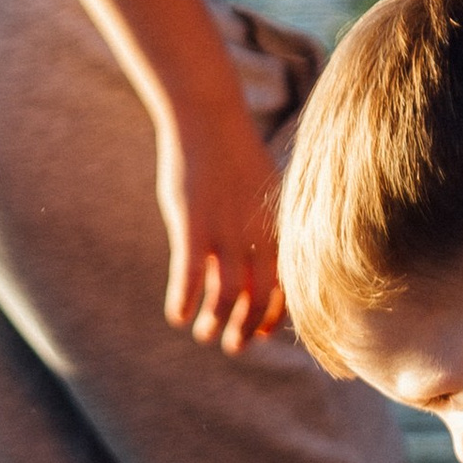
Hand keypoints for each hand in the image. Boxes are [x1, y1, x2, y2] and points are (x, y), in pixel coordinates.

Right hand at [157, 108, 282, 352]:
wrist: (209, 115)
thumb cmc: (233, 153)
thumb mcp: (261, 190)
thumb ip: (264, 225)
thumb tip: (261, 254)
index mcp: (276, 228)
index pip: (285, 285)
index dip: (274, 315)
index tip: (261, 332)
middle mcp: (255, 234)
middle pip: (257, 297)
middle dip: (246, 329)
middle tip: (234, 347)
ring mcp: (224, 229)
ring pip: (225, 293)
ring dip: (214, 322)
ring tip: (204, 335)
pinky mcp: (192, 223)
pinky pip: (191, 274)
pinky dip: (184, 300)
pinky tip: (177, 315)